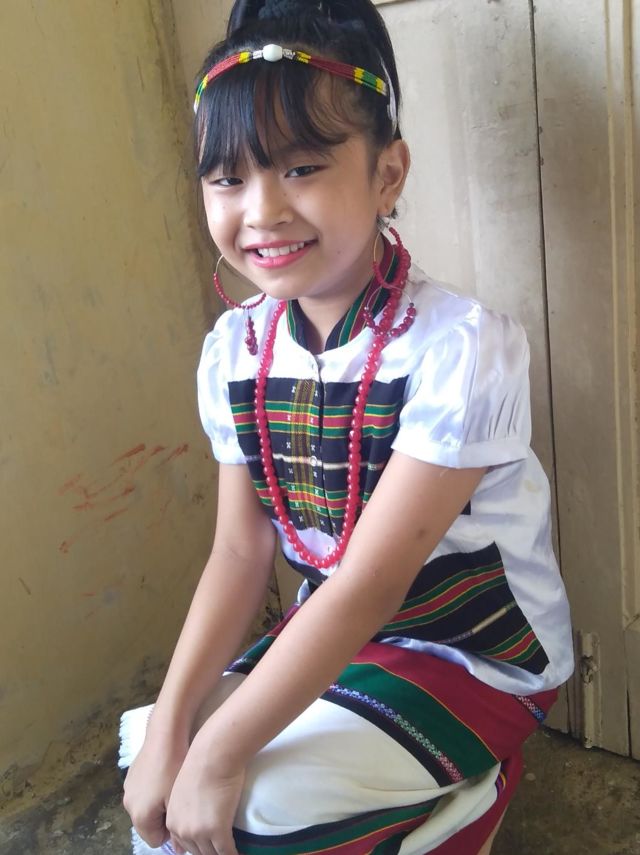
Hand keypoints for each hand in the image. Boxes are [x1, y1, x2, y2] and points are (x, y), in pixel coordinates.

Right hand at [123, 733, 188, 849]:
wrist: (164, 734)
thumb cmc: (173, 768)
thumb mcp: (178, 800)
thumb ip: (177, 828)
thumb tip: (181, 849)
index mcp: (140, 817)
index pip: (155, 841)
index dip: (170, 831)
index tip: (181, 814)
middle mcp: (129, 805)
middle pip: (148, 825)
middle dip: (163, 818)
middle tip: (178, 800)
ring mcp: (128, 789)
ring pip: (146, 808)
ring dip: (158, 803)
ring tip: (173, 786)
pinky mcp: (131, 775)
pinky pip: (143, 792)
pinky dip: (153, 790)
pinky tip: (166, 775)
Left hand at [165, 736, 244, 854]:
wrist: (214, 754)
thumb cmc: (203, 762)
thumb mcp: (184, 787)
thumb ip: (185, 806)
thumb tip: (197, 814)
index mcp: (172, 820)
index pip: (184, 844)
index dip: (199, 845)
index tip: (209, 846)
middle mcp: (182, 830)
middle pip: (198, 851)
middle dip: (210, 852)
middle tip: (221, 848)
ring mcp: (199, 832)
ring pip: (211, 854)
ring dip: (221, 854)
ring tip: (231, 852)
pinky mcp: (218, 831)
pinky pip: (227, 852)